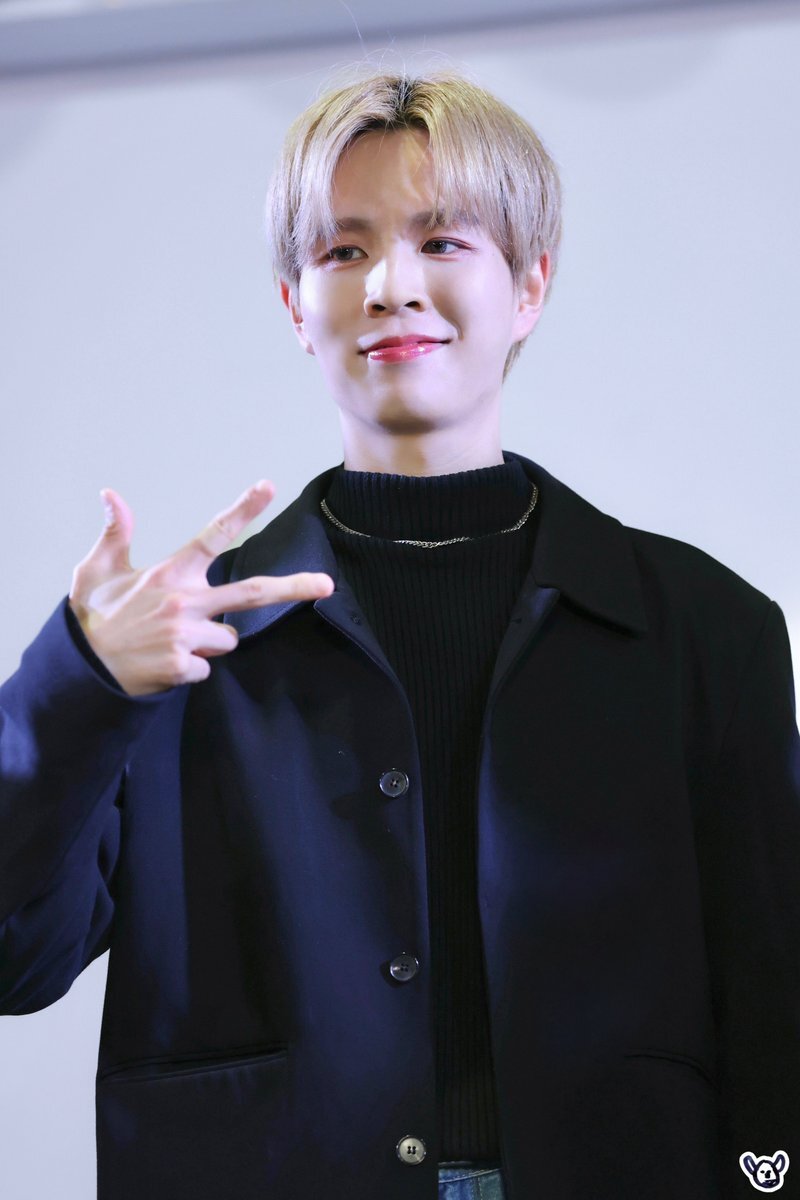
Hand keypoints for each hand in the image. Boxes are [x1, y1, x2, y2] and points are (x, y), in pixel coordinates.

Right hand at [68, 480, 333, 695]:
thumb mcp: (95, 570)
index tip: (268, 487)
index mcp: (169, 573)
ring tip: (172, 640)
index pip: (213, 534)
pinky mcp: (183, 665)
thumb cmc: (92, 618)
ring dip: (210, 642)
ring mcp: (186, 635)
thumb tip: (110, 494)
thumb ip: (114, 534)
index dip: (243, 509)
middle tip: (327, 585)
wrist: (80, 670)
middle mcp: (184, 601)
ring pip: (228, 638)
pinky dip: (191, 668)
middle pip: (252, 592)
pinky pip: (207, 667)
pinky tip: (164, 663)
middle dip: (293, 587)